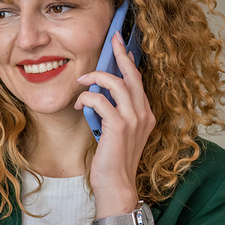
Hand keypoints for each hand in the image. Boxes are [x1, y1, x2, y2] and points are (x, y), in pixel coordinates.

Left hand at [74, 32, 154, 215]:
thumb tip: (99, 95)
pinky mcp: (118, 126)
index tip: (120, 44)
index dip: (129, 60)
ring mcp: (133, 119)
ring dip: (95, 78)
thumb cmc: (113, 160)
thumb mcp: (118, 133)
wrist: (116, 185)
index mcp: (145, 114)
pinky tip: (79, 106)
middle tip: (111, 39)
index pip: (138, 80)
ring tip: (82, 82)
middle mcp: (143, 113)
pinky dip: (87, 98)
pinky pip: (100, 101)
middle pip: (132, 75)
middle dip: (120, 54)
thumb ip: (115, 113)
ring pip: (116, 83)